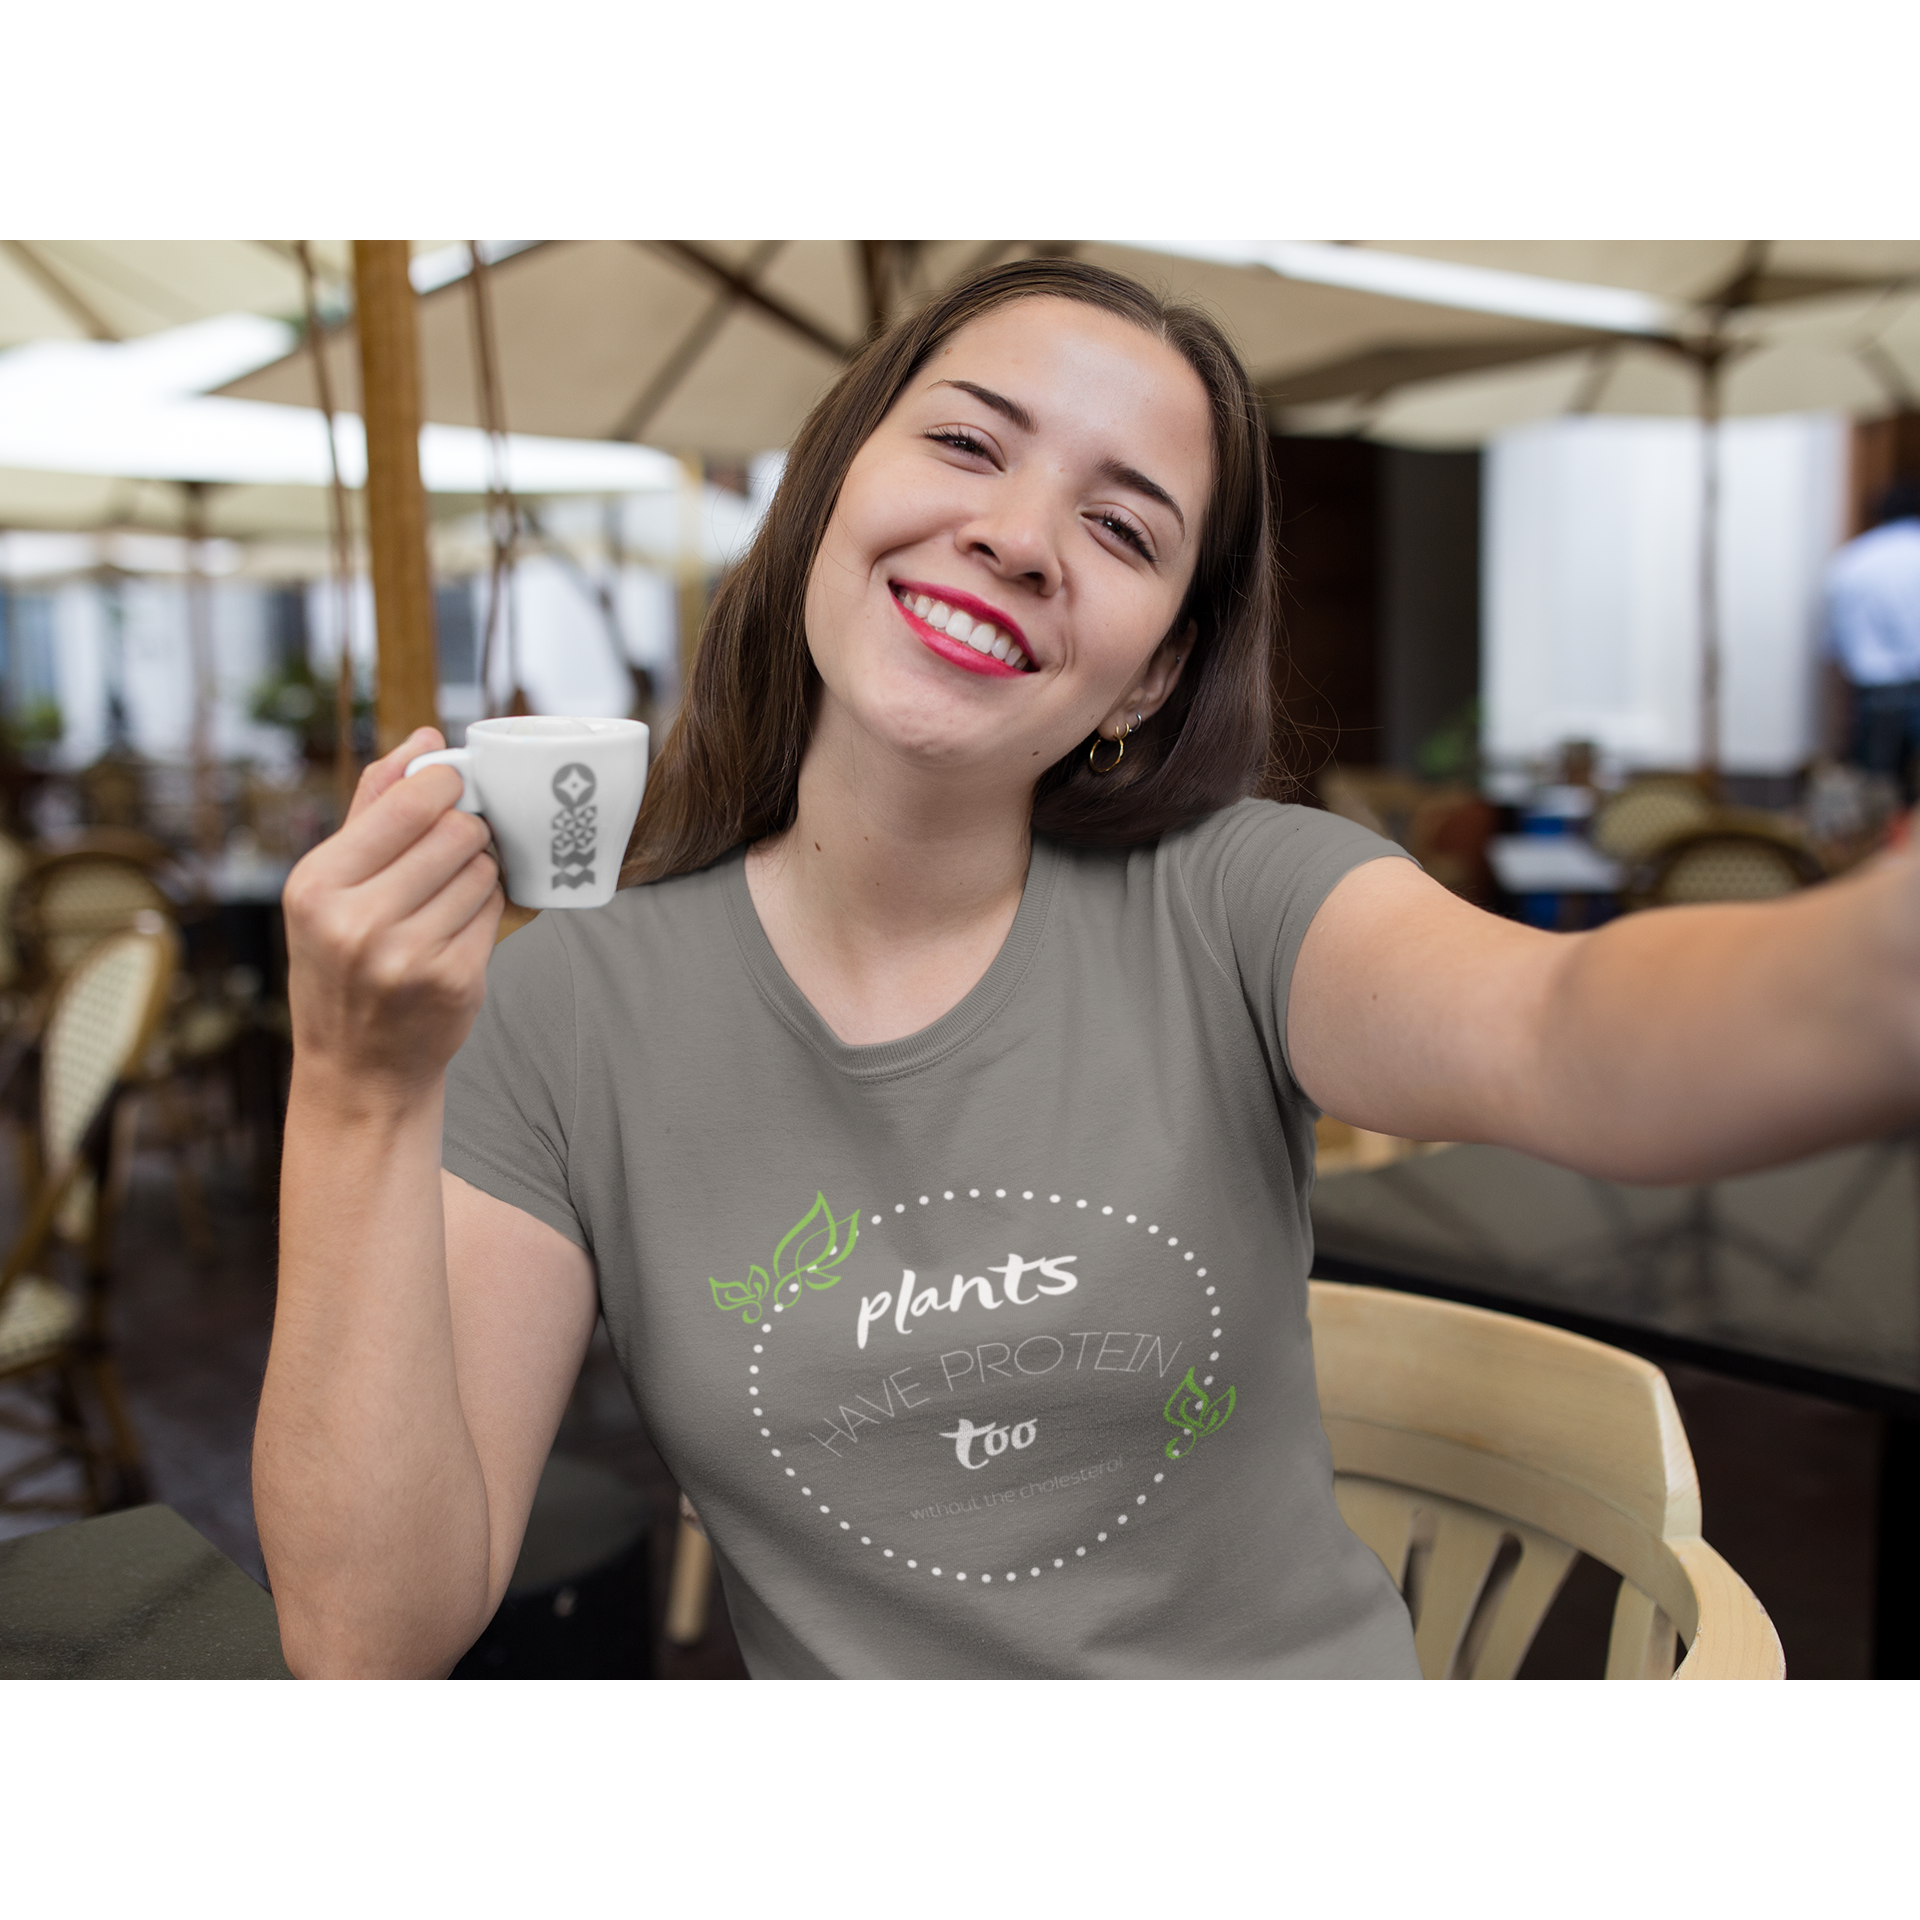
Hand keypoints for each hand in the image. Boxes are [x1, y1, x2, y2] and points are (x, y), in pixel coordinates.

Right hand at [283, 728, 504, 1103]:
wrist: (359, 1069)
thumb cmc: (342, 965)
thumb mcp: (329, 887)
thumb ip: (373, 807)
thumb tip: (423, 737)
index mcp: (316, 886)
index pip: (407, 803)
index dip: (444, 785)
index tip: (452, 786)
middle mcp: (357, 921)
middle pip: (457, 833)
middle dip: (467, 831)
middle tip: (455, 845)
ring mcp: (409, 956)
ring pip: (483, 871)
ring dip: (479, 872)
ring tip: (446, 894)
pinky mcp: (455, 981)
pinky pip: (495, 912)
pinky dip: (486, 910)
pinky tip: (457, 927)